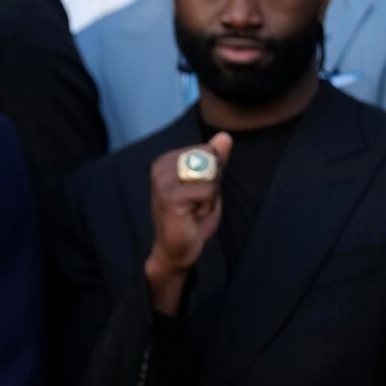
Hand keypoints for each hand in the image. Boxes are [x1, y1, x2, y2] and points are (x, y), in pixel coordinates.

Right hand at [145, 132, 233, 314]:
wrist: (176, 248)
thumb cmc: (191, 217)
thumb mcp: (208, 184)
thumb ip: (215, 160)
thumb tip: (224, 136)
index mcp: (166, 160)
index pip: (208, 151)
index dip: (213, 173)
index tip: (197, 192)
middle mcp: (160, 167)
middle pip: (210, 160)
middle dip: (213, 184)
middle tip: (197, 203)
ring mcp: (162, 182)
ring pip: (209, 176)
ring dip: (209, 197)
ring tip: (194, 210)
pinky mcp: (169, 197)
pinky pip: (206, 191)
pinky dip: (206, 207)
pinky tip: (192, 216)